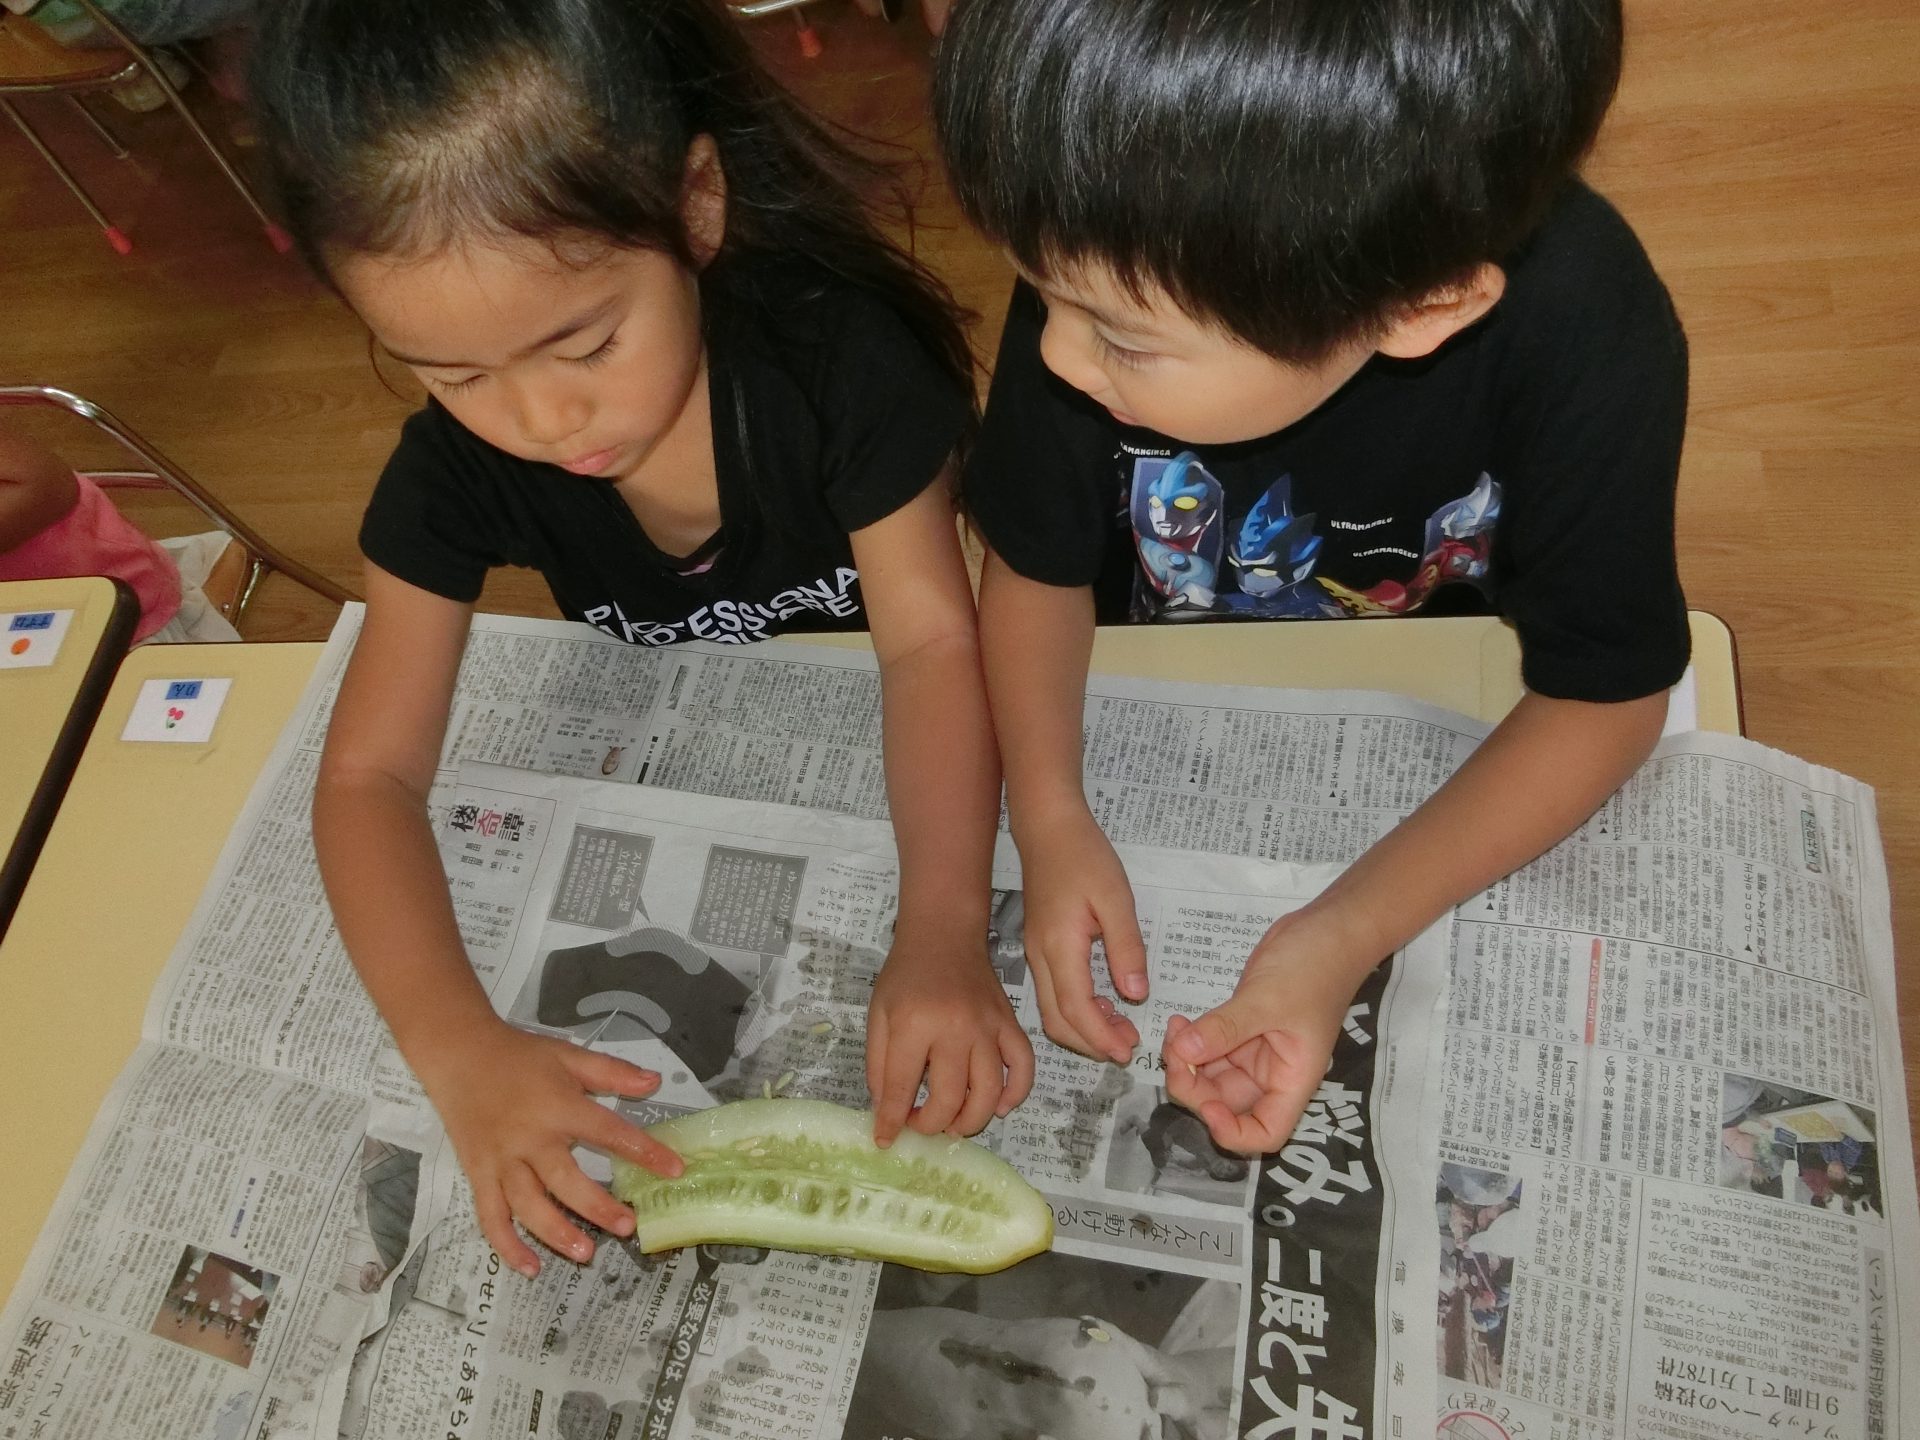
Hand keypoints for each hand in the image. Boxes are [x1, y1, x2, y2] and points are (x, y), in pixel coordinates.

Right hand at [418, 1021, 682, 1275]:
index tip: (675, 1171)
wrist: (459, 1054)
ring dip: (555, 1233)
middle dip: (596, 1207)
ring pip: (527, 1205)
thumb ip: (612, 1072)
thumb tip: (655, 1083)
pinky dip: (506, 1245)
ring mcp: (501, 1161)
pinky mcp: (478, 1175)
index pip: (608, 1132)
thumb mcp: (569, 1055)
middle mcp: (530, 1139)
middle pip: (565, 1179)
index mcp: (559, 1106)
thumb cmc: (520, 1056)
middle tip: (628, 1227)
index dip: (644, 1151)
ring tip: (585, 1254)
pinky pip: (490, 1216)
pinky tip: (529, 1267)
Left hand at [867, 921, 1034, 1146]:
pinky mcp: (1010, 1024)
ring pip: (989, 1091)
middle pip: (949, 1097)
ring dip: (972, 1120)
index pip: (902, 1087)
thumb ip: (879, 1064)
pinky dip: (1016, 1093)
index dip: (892, 1121)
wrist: (944, 935)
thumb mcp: (878, 1015)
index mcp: (914, 1024)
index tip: (886, 1140)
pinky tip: (999, 1107)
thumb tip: (886, 1111)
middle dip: (932, 1124)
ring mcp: (987, 1027)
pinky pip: (1024, 1066)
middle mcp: (954, 1029)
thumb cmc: (905, 975)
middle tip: (921, 1125)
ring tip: (955, 1125)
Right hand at [1014, 803, 1148, 1062]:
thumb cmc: (1084, 856)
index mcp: (1059, 947)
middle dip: (1091, 1043)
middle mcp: (1040, 957)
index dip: (1101, 1038)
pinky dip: (1076, 1009)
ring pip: (1052, 1009)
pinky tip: (1104, 1003)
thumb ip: (1127, 946)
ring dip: (1084, 1029)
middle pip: (1057, 1021)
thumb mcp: (1116, 897)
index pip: (1076, 1010)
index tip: (1129, 1051)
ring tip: (1121, 1029)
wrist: (1048, 828)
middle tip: (1128, 1047)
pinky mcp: (1039, 947)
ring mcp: (1036, 953)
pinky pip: (1052, 992)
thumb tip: (1136, 994)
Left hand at [1162, 905, 1380, 1154]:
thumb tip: (1184, 1052)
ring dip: (1187, 1062)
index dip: (1233, 1132)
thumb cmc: (1314, 967)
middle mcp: (1273, 1073)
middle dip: (1196, 1087)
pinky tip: (1179, 1022)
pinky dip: (1191, 1042)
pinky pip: (1210, 1048)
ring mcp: (1256, 1052)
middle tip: (1174, 1052)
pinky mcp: (1242, 1029)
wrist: (1328, 929)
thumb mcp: (1268, 998)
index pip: (1265, 1132)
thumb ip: (1225, 1028)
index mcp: (1292, 1079)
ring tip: (1174, 1030)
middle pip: (1227, 1105)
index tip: (1206, 1107)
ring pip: (1212, 1077)